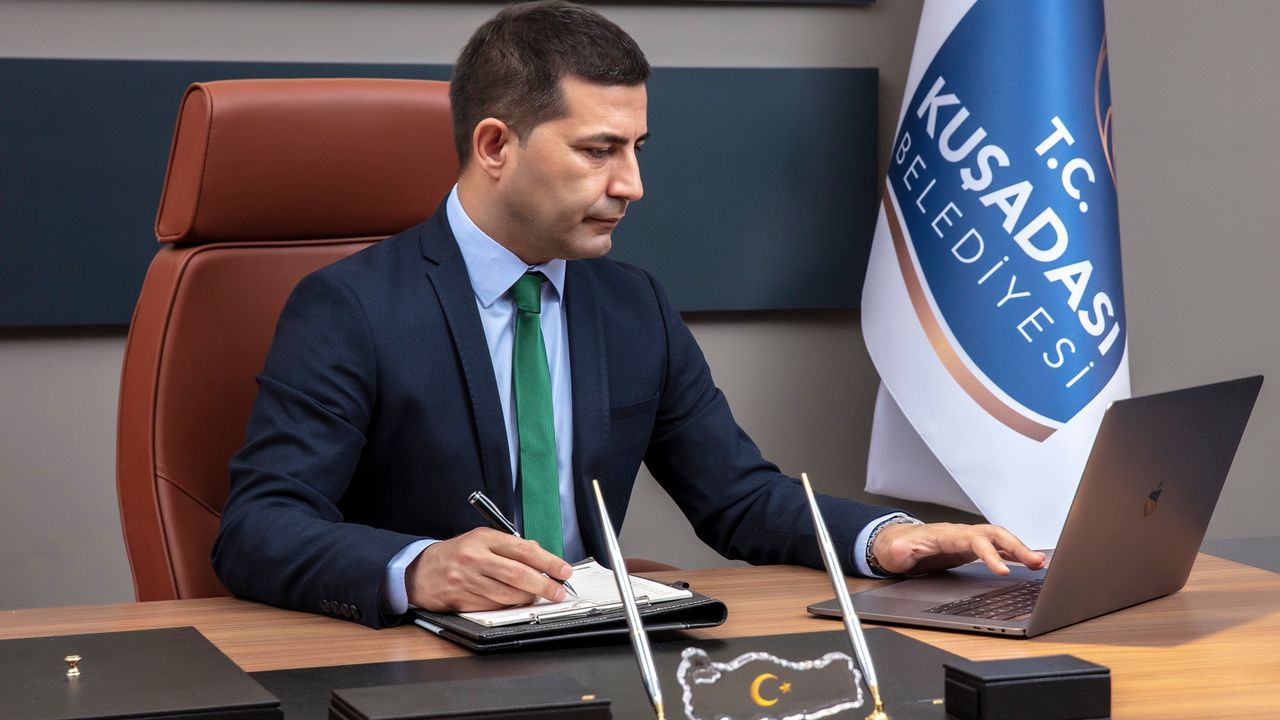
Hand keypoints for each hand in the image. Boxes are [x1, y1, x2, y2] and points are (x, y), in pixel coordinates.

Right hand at [406, 528, 573, 611]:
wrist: (419, 571)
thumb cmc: (457, 554)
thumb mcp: (481, 540)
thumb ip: (510, 546)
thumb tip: (542, 557)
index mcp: (483, 538)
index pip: (523, 549)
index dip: (548, 561)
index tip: (564, 571)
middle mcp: (475, 558)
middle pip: (518, 574)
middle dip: (544, 585)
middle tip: (559, 591)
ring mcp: (467, 581)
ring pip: (508, 595)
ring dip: (528, 598)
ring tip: (537, 596)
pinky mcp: (462, 600)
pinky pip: (494, 606)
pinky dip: (509, 606)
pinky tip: (515, 602)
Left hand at [871, 522, 1045, 576]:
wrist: (893, 542)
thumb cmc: (895, 546)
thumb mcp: (892, 551)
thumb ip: (897, 551)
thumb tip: (900, 550)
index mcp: (945, 535)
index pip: (973, 540)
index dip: (990, 553)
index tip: (1003, 570)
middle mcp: (960, 534)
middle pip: (994, 534)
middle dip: (1016, 547)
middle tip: (1036, 562)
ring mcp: (966, 540)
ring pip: (999, 538)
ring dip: (1020, 549)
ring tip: (1040, 563)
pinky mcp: (969, 548)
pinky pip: (996, 546)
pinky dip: (1013, 553)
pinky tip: (1027, 562)